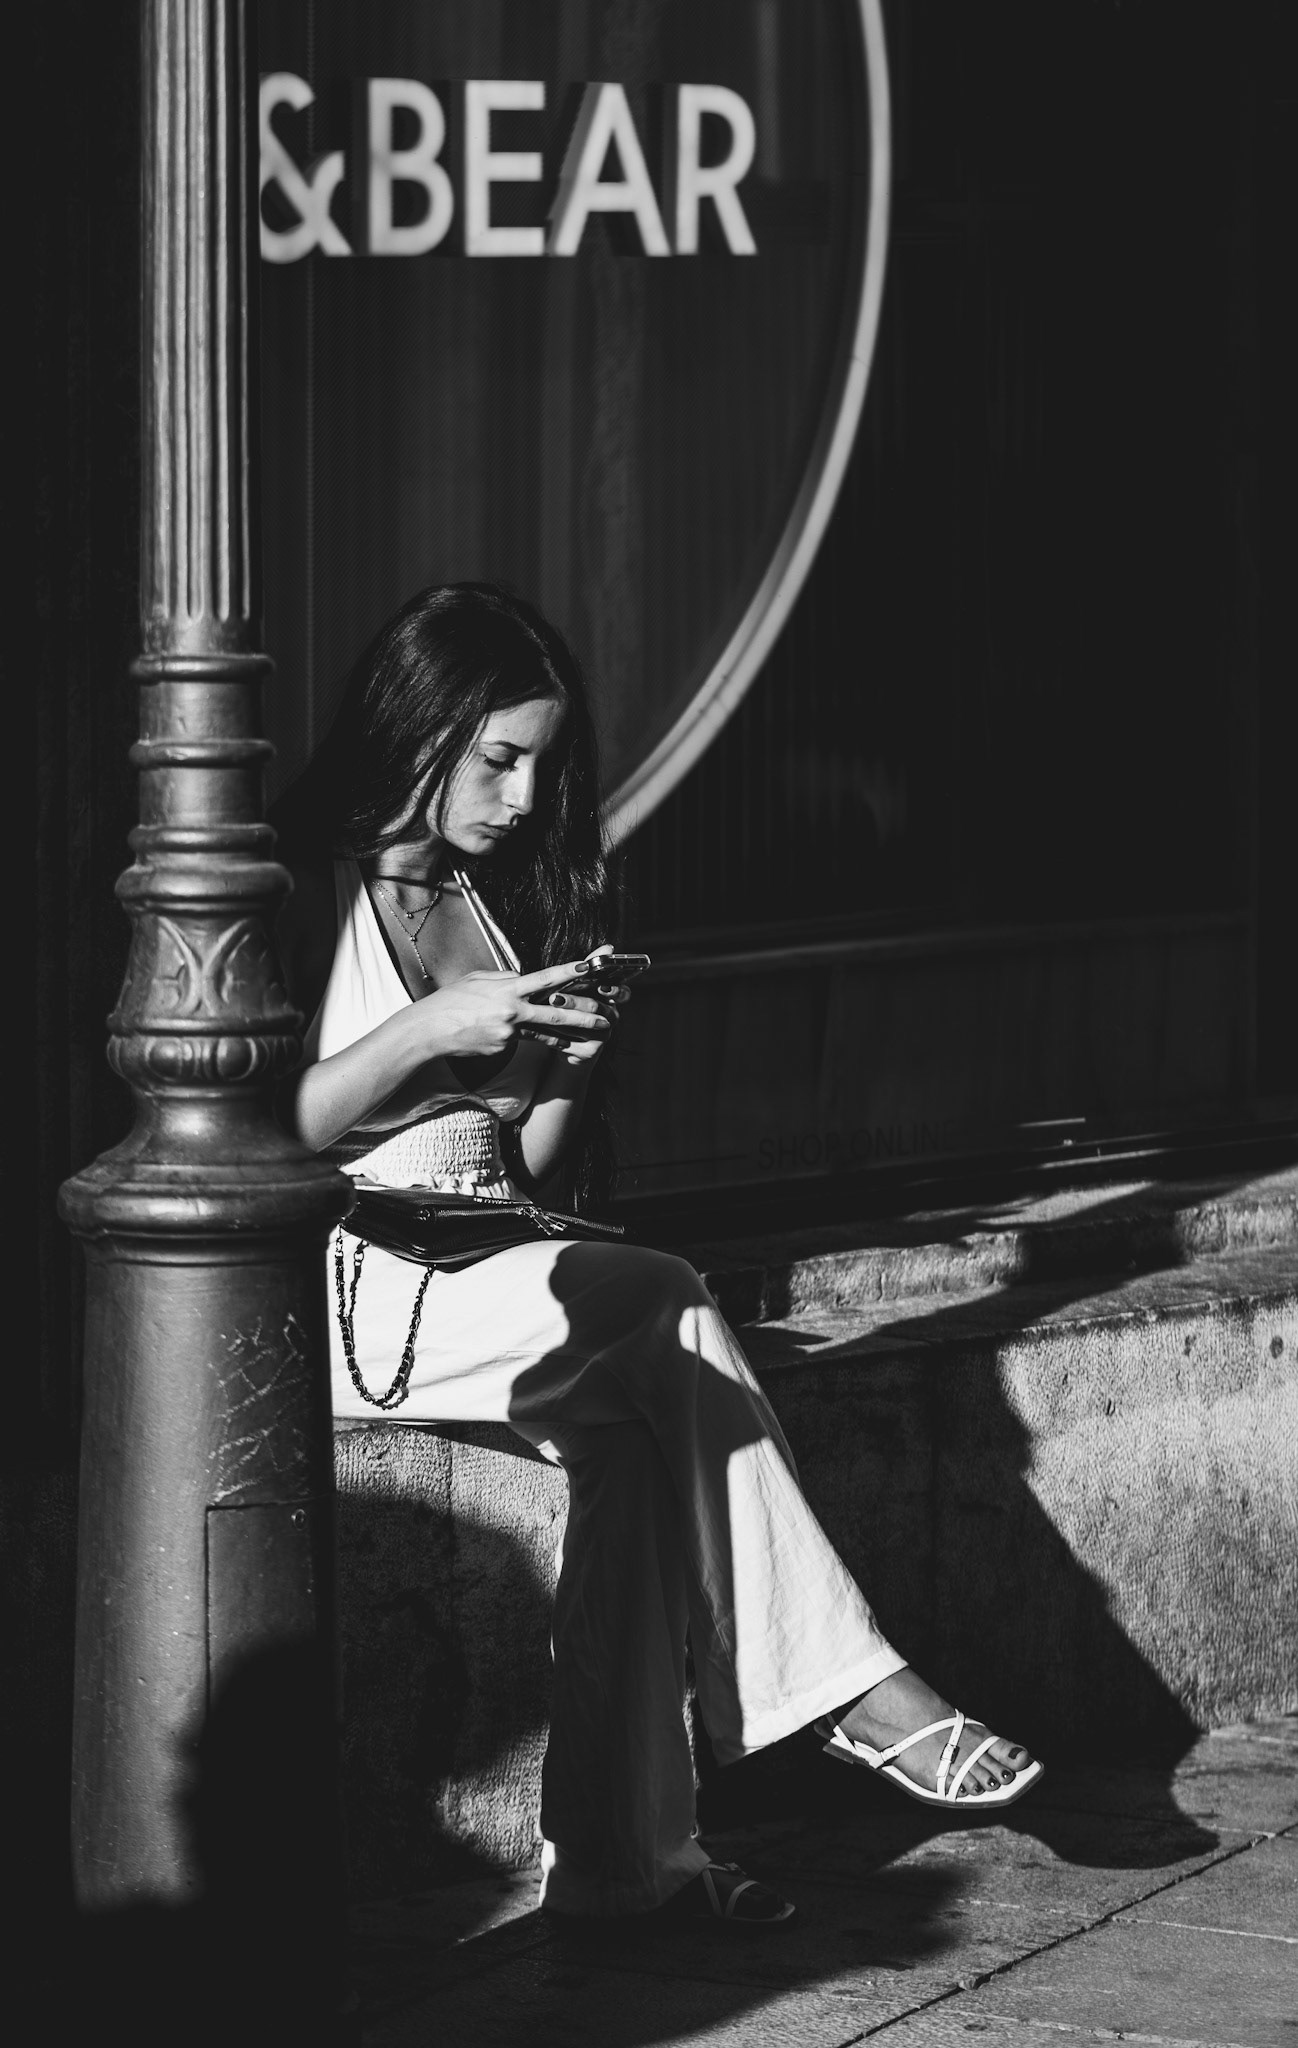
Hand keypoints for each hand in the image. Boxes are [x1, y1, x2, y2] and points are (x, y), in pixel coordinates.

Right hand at [416, 963, 612, 1059]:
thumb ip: (506, 978)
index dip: (569, 972)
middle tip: (607, 1018)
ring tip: (592, 1035)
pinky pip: (525, 1042)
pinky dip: (537, 1039)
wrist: (430, 1031)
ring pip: (548, 1033)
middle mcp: (512, 1011)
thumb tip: (524, 977)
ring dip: (572, 1034)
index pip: (545, 978)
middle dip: (585, 1015)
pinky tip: (554, 1041)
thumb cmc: (452, 1001)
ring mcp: (509, 1033)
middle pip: (557, 1013)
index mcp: (507, 989)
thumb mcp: (479, 979)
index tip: (590, 967)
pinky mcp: (504, 1048)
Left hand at [541, 980, 631, 1064]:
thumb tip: (589, 954)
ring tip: (541, 1012)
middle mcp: (611, 1018)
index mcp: (611, 999)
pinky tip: (538, 1030)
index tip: (600, 987)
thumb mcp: (582, 990)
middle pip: (595, 1007)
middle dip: (574, 1001)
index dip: (614, 991)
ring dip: (559, 1019)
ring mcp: (602, 1036)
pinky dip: (551, 1035)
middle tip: (554, 998)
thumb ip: (585, 973)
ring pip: (580, 1026)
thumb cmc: (574, 1008)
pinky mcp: (589, 1052)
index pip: (622, 994)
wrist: (568, 1043)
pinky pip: (569, 1042)